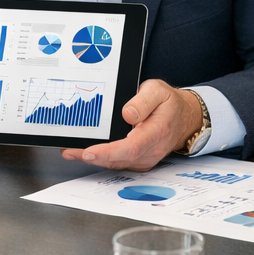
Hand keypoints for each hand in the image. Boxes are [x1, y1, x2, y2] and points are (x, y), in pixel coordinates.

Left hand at [59, 80, 200, 171]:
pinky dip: (101, 159)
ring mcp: (145, 158)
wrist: (183, 118)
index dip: (108, 152)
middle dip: (92, 157)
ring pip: (117, 164)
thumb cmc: (168, 103)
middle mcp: (151, 150)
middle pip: (119, 159)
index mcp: (157, 132)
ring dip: (93, 160)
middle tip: (70, 151)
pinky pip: (118, 163)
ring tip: (71, 151)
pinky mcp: (139, 160)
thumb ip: (143, 101)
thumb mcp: (158, 91)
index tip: (89, 151)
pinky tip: (85, 153)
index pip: (131, 147)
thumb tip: (127, 114)